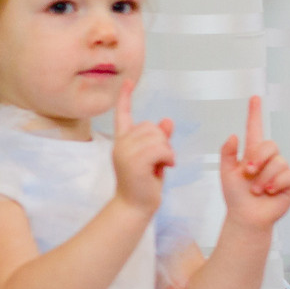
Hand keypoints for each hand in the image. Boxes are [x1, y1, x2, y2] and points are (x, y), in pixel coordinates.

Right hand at [109, 80, 175, 213]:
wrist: (135, 205)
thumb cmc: (144, 183)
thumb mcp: (154, 158)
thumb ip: (159, 140)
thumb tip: (167, 120)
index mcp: (123, 141)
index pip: (123, 114)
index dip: (126, 98)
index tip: (129, 82)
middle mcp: (121, 144)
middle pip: (151, 126)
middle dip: (163, 142)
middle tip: (160, 160)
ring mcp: (125, 152)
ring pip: (158, 138)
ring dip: (167, 152)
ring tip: (161, 166)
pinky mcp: (134, 162)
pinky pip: (160, 149)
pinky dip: (168, 157)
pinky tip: (165, 168)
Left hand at [219, 95, 289, 231]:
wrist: (246, 217)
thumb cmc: (236, 196)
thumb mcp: (226, 173)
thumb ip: (227, 154)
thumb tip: (234, 136)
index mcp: (252, 154)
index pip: (255, 129)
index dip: (255, 113)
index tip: (255, 98)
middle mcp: (268, 160)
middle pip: (270, 144)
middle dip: (258, 158)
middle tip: (247, 172)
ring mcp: (281, 171)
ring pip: (279, 162)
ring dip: (263, 177)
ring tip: (256, 190)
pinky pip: (288, 175)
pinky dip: (276, 183)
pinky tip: (268, 191)